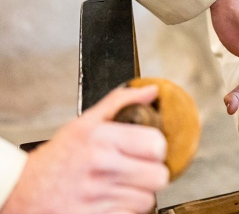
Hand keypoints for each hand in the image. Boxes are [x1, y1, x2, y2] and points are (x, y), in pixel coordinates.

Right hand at [2, 85, 168, 213]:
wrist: (25, 192)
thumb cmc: (57, 158)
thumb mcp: (85, 122)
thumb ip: (121, 102)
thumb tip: (151, 92)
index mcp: (103, 140)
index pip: (156, 145)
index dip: (157, 147)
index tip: (150, 148)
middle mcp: (103, 168)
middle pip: (158, 176)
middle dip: (153, 172)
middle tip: (142, 168)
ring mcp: (99, 197)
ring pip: (147, 199)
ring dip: (141, 192)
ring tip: (125, 183)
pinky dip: (128, 209)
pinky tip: (116, 198)